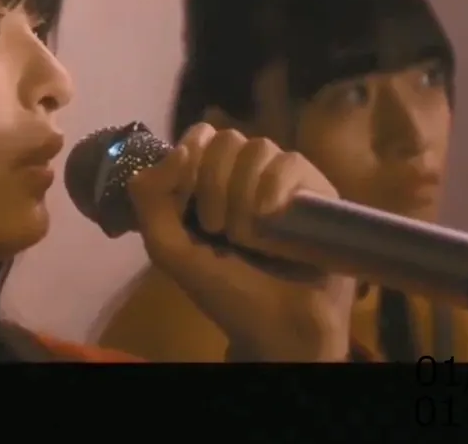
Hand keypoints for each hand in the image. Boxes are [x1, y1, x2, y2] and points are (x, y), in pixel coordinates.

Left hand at [128, 123, 355, 361]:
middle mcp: (245, 174)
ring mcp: (281, 179)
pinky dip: (273, 187)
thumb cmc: (224, 291)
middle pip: (225, 139)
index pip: (197, 139)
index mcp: (208, 182)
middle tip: (215, 230)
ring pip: (257, 148)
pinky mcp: (317, 190)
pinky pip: (290, 162)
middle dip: (212, 184)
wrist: (278, 327)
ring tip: (245, 237)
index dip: (188, 163)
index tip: (186, 203)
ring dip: (241, 194)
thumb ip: (150, 196)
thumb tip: (181, 145)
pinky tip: (270, 217)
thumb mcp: (168, 248)